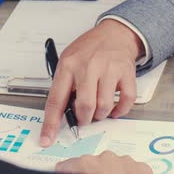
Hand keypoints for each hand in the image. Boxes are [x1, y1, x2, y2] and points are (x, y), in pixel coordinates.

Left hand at [40, 19, 141, 146]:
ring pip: (105, 106)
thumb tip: (62, 115)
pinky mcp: (126, 73)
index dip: (51, 123)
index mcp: (68, 66)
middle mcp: (88, 67)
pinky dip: (120, 110)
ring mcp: (109, 69)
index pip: (56, 100)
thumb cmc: (89, 50)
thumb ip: (65, 85)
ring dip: (101, 115)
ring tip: (99, 109)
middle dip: (84, 119)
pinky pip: (126, 101)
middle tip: (84, 118)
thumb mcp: (68, 61)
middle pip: (85, 106)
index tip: (47, 139)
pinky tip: (115, 108)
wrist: (114, 34)